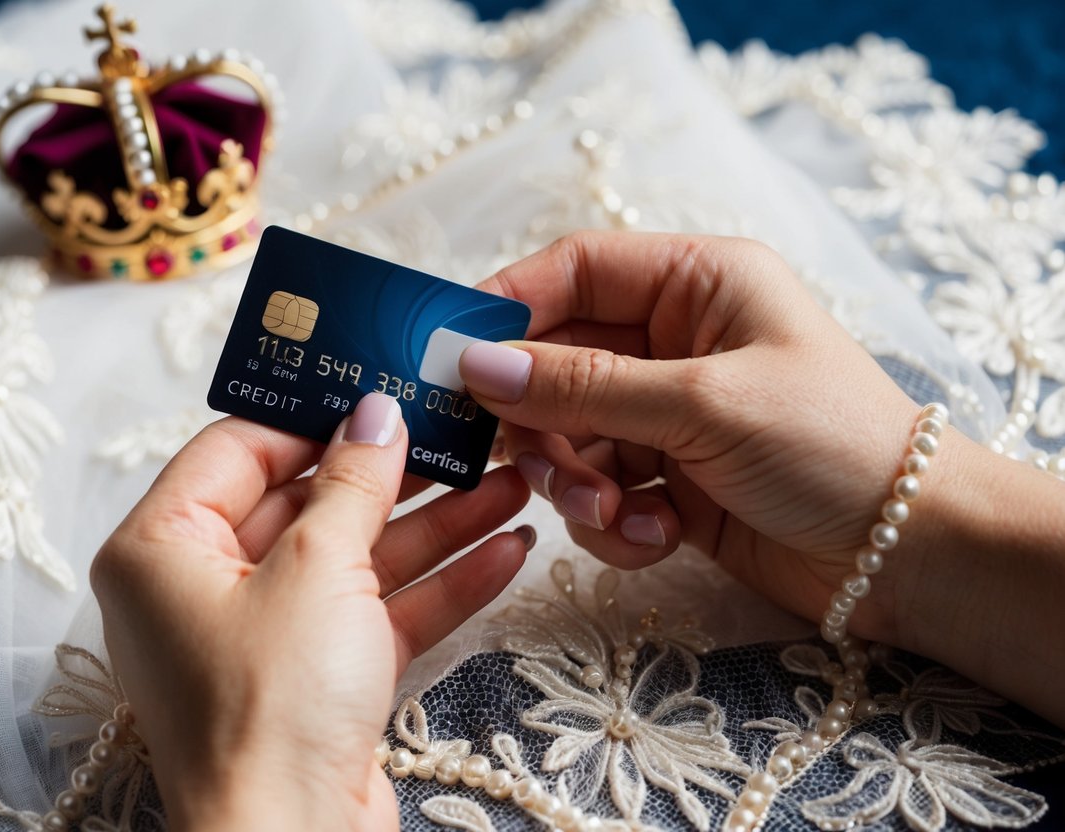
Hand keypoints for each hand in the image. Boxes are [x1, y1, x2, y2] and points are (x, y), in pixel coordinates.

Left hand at [91, 393, 530, 830]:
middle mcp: (205, 589)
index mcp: (162, 549)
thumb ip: (352, 483)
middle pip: (310, 503)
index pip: (237, 449)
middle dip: (397, 477)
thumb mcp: (318, 568)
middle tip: (461, 437)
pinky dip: (439, 584)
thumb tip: (375, 414)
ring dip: (436, 526)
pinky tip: (507, 552)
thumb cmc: (270, 714)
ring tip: (510, 486)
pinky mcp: (318, 679)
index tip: (379, 391)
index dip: (312, 417)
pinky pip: (378, 611)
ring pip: (356, 558)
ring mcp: (265, 637)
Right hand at [459, 231, 937, 644]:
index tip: (450, 356)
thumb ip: (585, 387)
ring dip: (577, 481)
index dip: (508, 307)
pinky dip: (613, 520)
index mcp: (696, 284)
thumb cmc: (828, 444)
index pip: (575, 272)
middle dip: (542, 421)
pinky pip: (601, 488)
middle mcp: (676, 341)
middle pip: (558, 363)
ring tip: (615, 511)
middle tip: (534, 463)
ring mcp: (670, 413)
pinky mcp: (670, 478)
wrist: (907, 553)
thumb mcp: (703, 404)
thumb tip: (478, 367)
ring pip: (570, 436)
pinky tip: (657, 537)